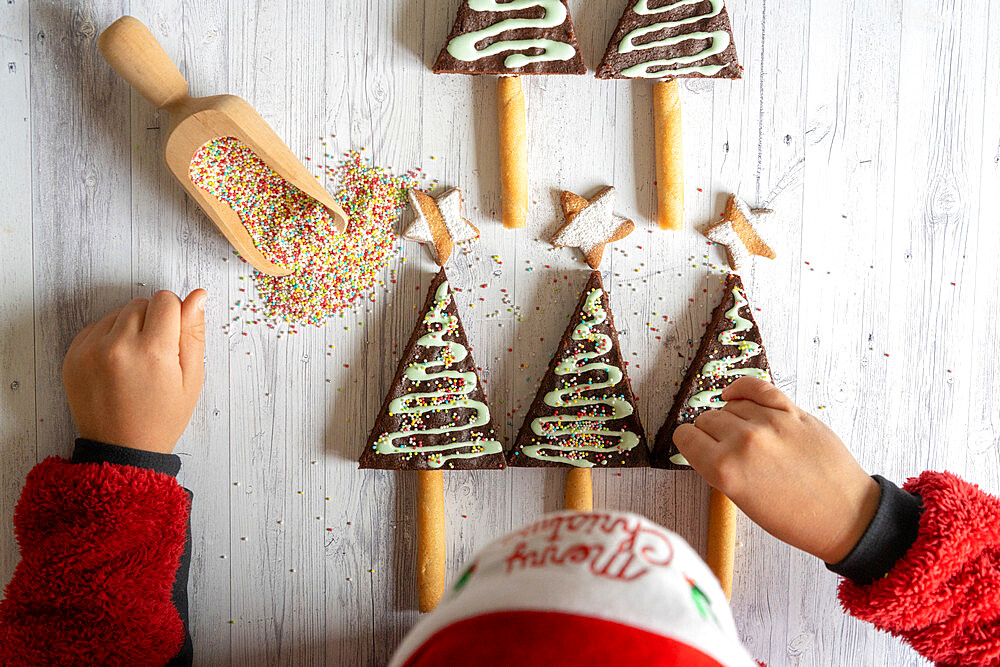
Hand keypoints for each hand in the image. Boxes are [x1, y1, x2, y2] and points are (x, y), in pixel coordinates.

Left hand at [62, 289, 206, 453]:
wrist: (121, 449)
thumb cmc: (162, 417)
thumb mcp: (191, 379)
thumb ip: (193, 333)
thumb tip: (198, 296)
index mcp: (152, 351)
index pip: (165, 300)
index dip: (176, 315)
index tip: (174, 339)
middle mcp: (117, 345)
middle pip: (141, 302)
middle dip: (153, 320)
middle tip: (157, 354)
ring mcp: (90, 350)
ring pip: (118, 312)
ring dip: (130, 327)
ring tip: (137, 361)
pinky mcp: (73, 355)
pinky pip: (96, 326)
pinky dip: (109, 337)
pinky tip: (119, 364)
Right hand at [673, 376, 879, 563]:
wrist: (845, 516)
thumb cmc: (796, 518)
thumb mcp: (743, 501)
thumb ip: (720, 468)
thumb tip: (707, 444)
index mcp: (725, 470)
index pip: (685, 437)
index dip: (689, 444)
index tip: (695, 447)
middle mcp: (743, 442)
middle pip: (706, 420)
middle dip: (709, 434)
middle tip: (723, 448)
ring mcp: (769, 423)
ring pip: (729, 406)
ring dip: (729, 418)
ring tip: (742, 436)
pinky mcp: (792, 412)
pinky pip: (757, 387)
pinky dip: (742, 388)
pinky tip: (735, 396)